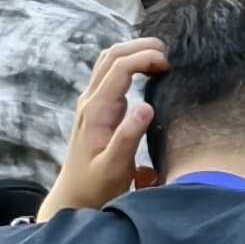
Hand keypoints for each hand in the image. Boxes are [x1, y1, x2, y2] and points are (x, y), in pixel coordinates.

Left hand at [39, 38, 165, 216]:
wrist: (74, 196)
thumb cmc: (96, 185)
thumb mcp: (114, 167)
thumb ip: (128, 136)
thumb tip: (147, 105)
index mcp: (96, 111)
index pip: (120, 68)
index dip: (145, 58)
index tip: (170, 66)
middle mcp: (90, 101)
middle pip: (112, 55)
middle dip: (141, 47)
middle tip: (170, 54)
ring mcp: (91, 102)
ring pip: (109, 60)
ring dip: (134, 51)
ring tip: (162, 58)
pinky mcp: (97, 107)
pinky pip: (111, 73)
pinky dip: (131, 62)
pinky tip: (149, 71)